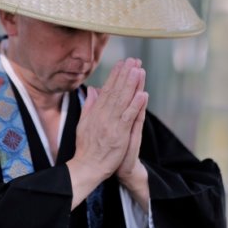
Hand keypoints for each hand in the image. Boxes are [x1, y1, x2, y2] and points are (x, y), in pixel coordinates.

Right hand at [66, 58, 146, 208]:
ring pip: (123, 101)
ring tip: (139, 70)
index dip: (115, 75)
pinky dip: (136, 105)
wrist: (87, 167)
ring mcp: (111, 125)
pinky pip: (129, 117)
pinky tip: (143, 94)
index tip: (122, 63)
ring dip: (132, 85)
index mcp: (95, 112)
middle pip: (116, 91)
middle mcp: (103, 116)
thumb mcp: (83, 124)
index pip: (107, 90)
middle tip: (134, 60)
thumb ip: (89, 106)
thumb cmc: (86, 147)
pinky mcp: (119, 135)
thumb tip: (93, 89)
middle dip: (125, 75)